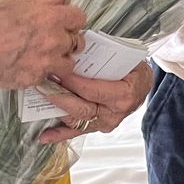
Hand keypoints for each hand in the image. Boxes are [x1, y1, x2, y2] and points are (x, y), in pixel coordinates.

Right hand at [0, 0, 86, 91]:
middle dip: (69, 40)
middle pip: (78, 41)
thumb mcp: (13, 6)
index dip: (73, 19)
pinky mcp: (37, 79)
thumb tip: (59, 0)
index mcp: (50, 18)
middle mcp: (54, 41)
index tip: (67, 22)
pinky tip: (29, 66)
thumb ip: (41, 4)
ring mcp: (47, 62)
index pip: (79, 17)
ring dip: (61, 60)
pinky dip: (43, 73)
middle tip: (55, 40)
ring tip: (45, 57)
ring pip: (69, 63)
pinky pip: (49, 77)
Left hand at [39, 60, 154, 143]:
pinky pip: (77, 132)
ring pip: (77, 121)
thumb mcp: (129, 60)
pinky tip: (45, 136)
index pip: (92, 90)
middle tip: (44, 85)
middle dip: (60, 96)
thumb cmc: (134, 71)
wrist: (142, 86)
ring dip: (57, 111)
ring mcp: (105, 123)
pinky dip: (60, 135)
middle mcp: (114, 113)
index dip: (73, 82)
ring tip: (41, 101)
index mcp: (124, 95)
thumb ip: (108, 56)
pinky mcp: (96, 127)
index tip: (57, 71)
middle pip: (82, 108)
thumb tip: (79, 47)